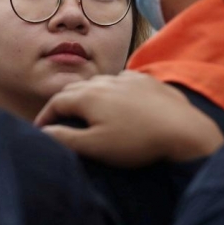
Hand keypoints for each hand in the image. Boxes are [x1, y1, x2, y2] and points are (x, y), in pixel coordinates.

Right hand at [34, 71, 223, 167]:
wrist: (182, 130)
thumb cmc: (136, 142)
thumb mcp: (95, 146)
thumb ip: (66, 138)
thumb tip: (44, 132)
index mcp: (88, 96)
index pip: (56, 102)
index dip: (45, 116)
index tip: (40, 129)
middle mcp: (104, 81)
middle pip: (74, 88)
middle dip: (62, 103)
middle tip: (57, 119)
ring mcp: (127, 78)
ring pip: (98, 82)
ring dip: (85, 95)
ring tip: (84, 110)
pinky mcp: (146, 80)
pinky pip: (120, 81)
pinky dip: (110, 90)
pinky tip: (116, 100)